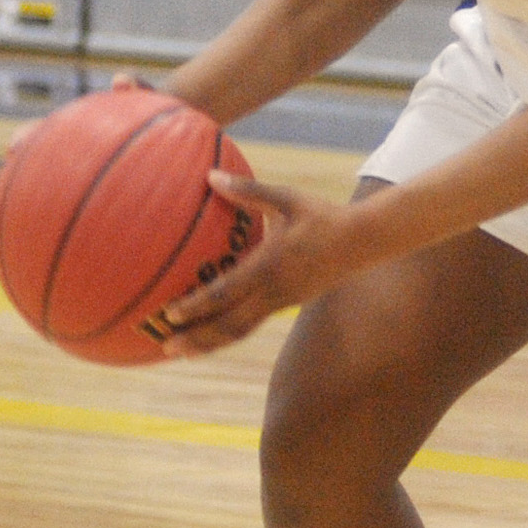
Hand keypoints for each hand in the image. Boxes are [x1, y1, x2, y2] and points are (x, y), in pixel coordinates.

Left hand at [151, 170, 361, 355]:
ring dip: (209, 344)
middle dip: (197, 339)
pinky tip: (209, 335)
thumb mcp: (285, 198)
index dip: (197, 305)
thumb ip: (247, 189)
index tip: (169, 313)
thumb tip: (210, 175)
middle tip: (164, 346)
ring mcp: (282, 302)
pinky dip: (226, 334)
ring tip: (181, 352)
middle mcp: (274, 291)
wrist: (363, 241)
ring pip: (240, 331)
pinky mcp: (287, 305)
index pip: (226, 292)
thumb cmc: (322, 214)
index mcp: (270, 266)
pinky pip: (250, 324)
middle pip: (230, 325)